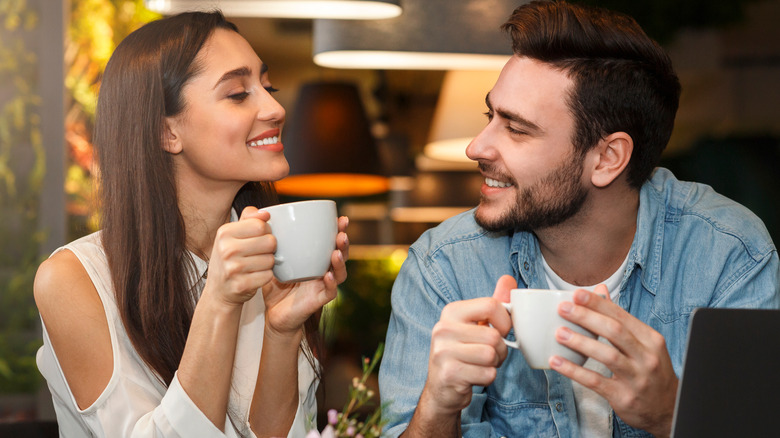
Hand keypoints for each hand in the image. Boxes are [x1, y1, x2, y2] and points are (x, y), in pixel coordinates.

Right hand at [202, 207, 276, 306]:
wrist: (219, 291)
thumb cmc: (229, 259)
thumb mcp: (232, 235)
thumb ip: (249, 219)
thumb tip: (265, 213)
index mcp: (224, 233)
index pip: (260, 225)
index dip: (266, 231)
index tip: (259, 238)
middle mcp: (226, 249)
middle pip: (269, 242)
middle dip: (269, 248)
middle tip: (258, 253)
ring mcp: (233, 269)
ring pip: (270, 260)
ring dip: (268, 264)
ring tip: (255, 265)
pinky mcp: (241, 285)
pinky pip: (268, 276)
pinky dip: (265, 276)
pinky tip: (254, 276)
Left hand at [262, 216, 349, 336]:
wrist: (272, 313)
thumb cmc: (274, 285)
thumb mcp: (268, 258)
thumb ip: (262, 236)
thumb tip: (253, 210)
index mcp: (315, 258)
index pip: (330, 241)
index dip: (338, 230)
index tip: (339, 217)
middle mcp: (323, 270)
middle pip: (340, 254)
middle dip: (344, 242)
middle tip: (342, 231)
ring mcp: (323, 285)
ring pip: (340, 272)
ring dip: (340, 261)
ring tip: (336, 252)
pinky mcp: (319, 299)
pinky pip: (330, 291)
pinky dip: (331, 283)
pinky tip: (328, 275)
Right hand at [420, 275, 515, 416]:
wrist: (442, 388)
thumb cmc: (463, 352)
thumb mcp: (476, 325)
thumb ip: (493, 303)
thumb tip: (508, 278)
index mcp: (451, 312)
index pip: (491, 305)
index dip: (504, 322)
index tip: (500, 331)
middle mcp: (443, 328)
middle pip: (494, 335)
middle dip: (500, 350)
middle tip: (488, 354)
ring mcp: (443, 351)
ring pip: (491, 355)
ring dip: (494, 364)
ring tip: (480, 364)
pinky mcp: (449, 374)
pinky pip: (487, 374)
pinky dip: (487, 378)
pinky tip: (474, 376)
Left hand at [551, 284, 677, 436]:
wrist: (668, 408)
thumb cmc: (650, 369)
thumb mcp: (644, 342)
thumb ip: (620, 318)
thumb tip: (600, 290)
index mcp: (651, 339)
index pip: (621, 316)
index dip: (598, 304)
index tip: (577, 294)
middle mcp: (647, 357)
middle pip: (615, 331)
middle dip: (587, 317)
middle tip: (564, 309)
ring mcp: (637, 378)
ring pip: (607, 355)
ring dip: (580, 342)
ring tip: (559, 333)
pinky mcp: (624, 397)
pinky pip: (595, 381)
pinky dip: (574, 370)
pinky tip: (557, 361)